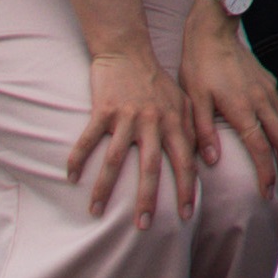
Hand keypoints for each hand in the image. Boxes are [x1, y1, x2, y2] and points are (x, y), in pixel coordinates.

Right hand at [66, 39, 201, 228]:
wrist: (128, 51)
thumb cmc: (156, 82)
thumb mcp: (183, 103)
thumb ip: (194, 131)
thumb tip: (207, 161)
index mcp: (174, 123)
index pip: (184, 162)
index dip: (186, 189)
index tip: (185, 215)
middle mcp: (152, 122)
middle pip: (151, 168)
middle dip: (148, 199)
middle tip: (143, 226)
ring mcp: (127, 116)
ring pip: (116, 159)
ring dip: (105, 188)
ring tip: (96, 212)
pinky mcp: (103, 109)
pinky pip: (88, 139)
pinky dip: (78, 159)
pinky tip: (71, 178)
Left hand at [181, 0, 277, 196]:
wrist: (214, 30)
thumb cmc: (199, 64)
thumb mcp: (194, 98)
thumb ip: (203, 131)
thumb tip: (213, 160)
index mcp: (242, 109)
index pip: (261, 149)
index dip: (267, 174)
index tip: (267, 194)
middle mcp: (262, 102)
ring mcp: (269, 92)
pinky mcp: (270, 84)